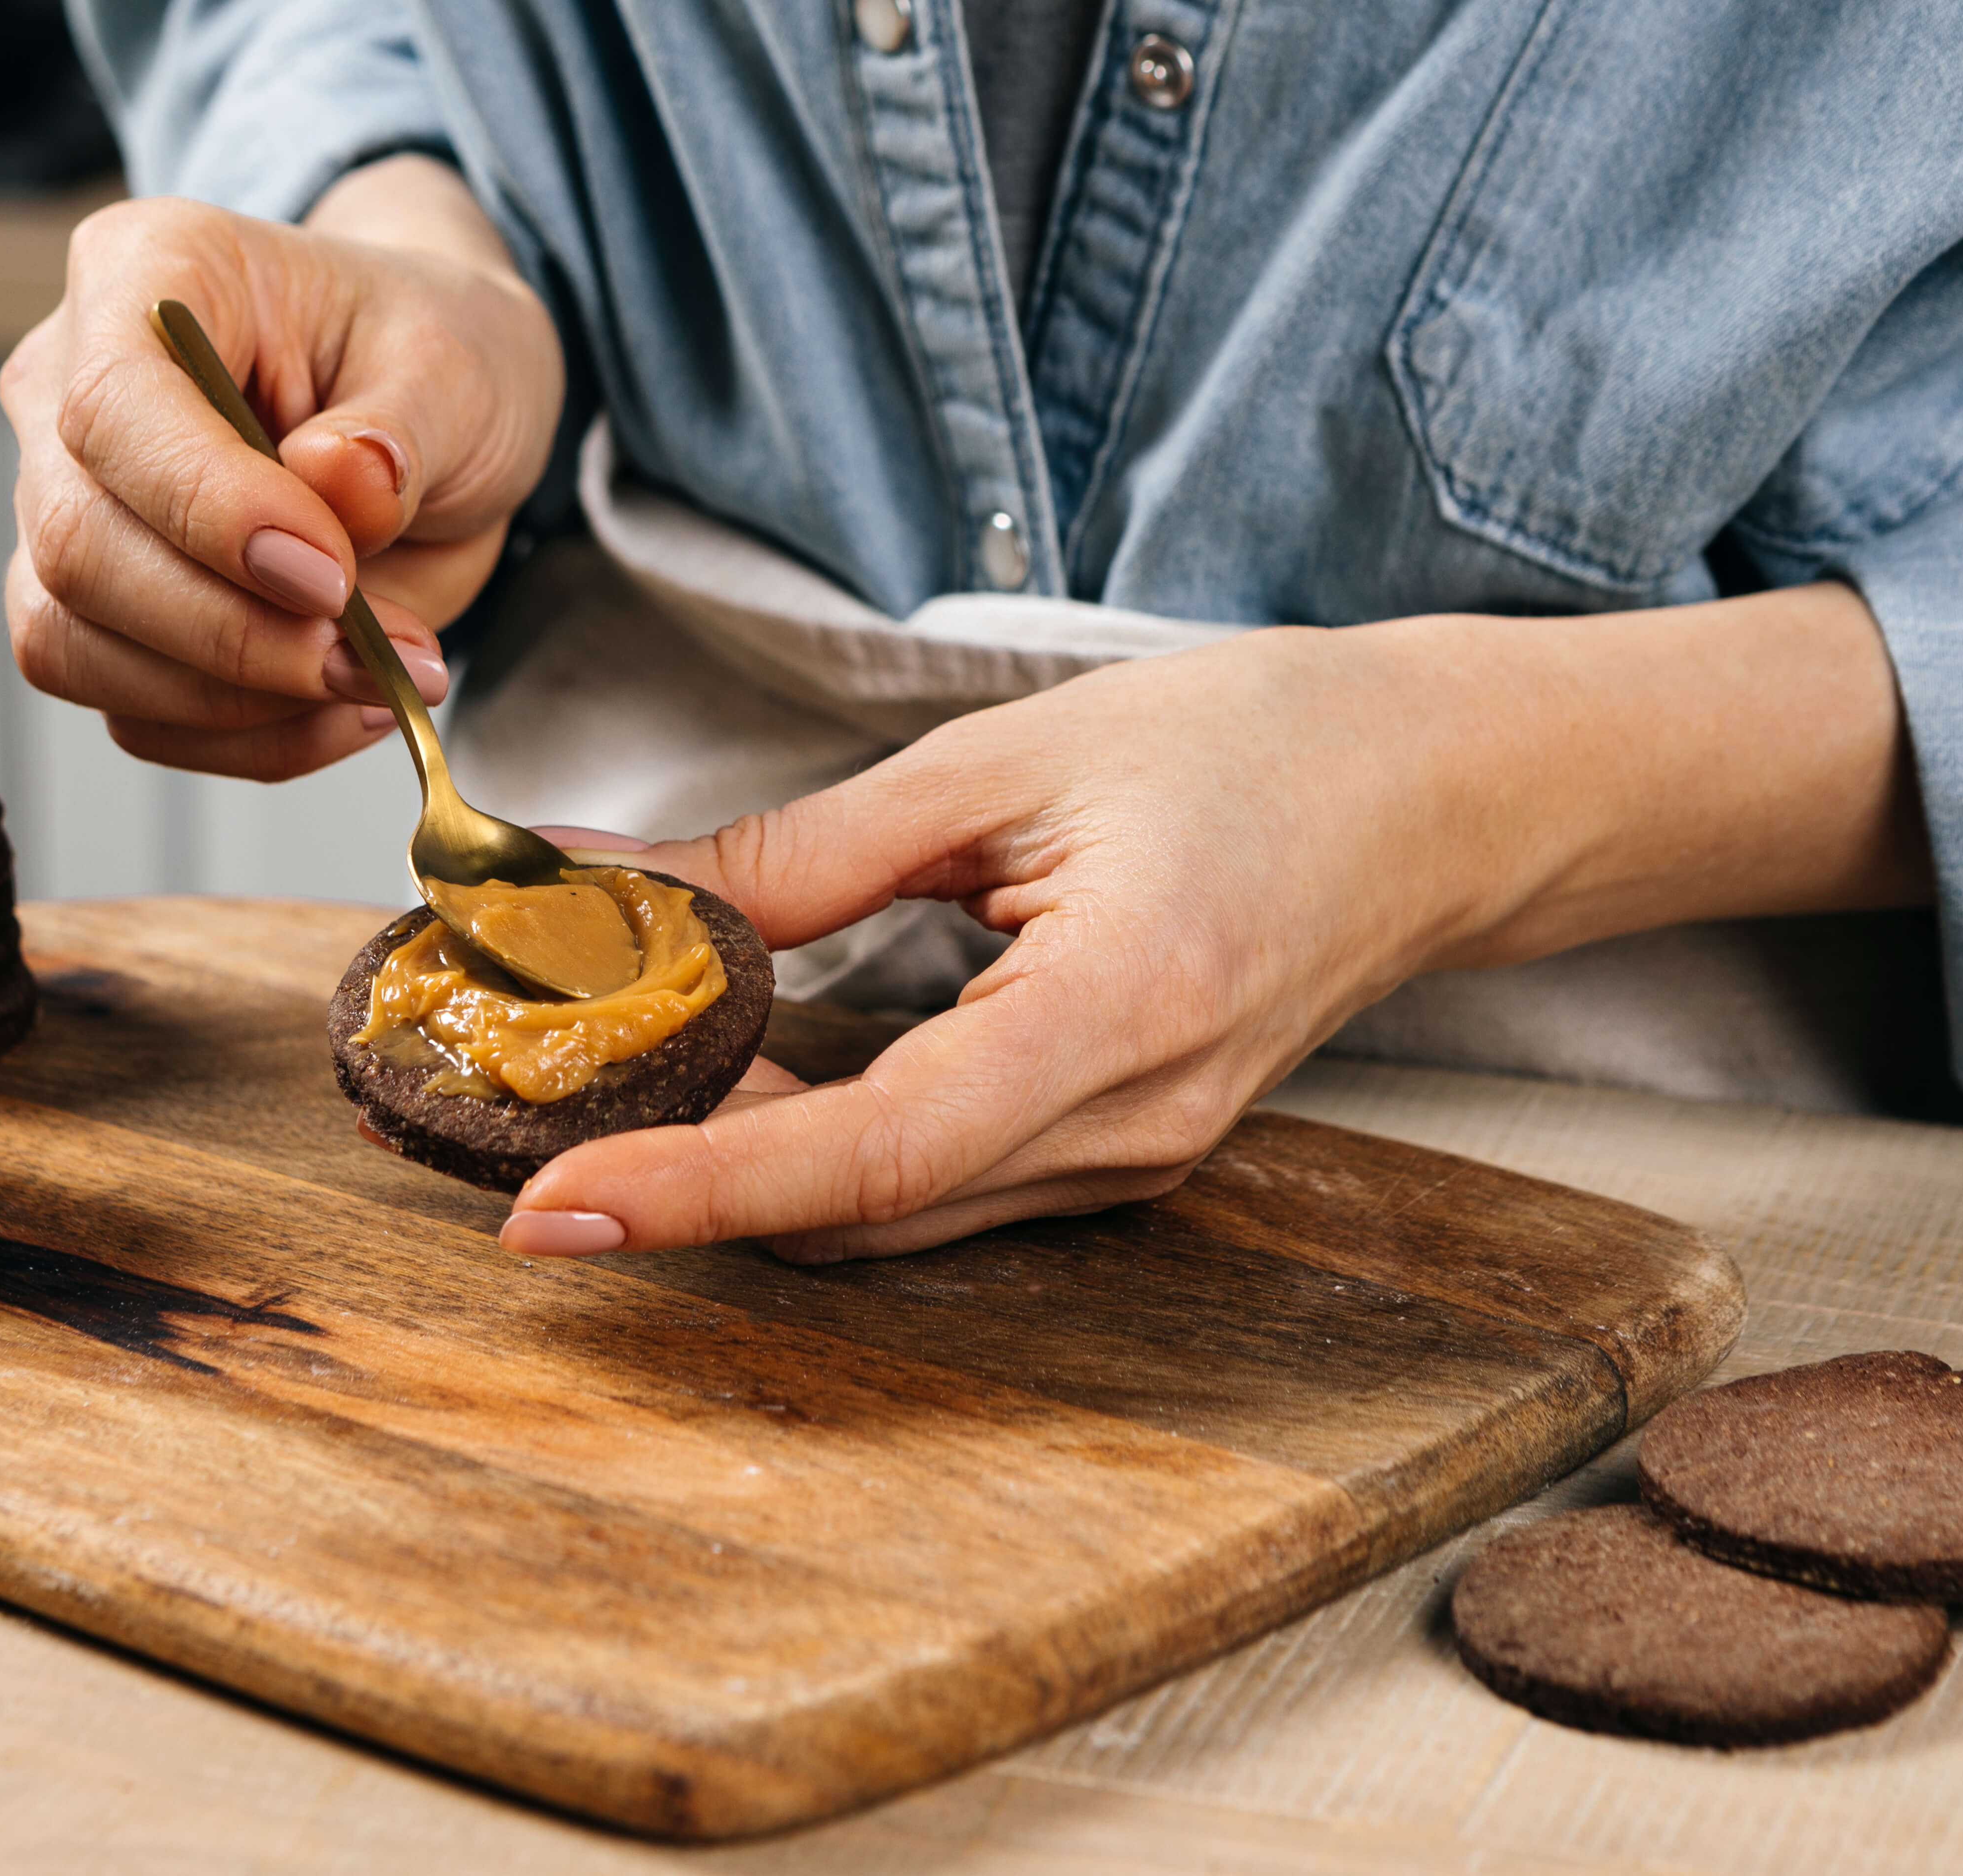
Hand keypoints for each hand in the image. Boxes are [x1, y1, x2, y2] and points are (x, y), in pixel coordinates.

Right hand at [0, 157, 563, 778]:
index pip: (112, 409)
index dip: (211, 511)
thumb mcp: (460, 363)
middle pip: (77, 547)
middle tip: (366, 653)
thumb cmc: (433, 355)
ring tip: (376, 678)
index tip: (330, 575)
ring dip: (236, 698)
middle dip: (227, 630)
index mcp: (148, 273)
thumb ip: (400, 427)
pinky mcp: (100, 616)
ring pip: (73, 646)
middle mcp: (70, 388)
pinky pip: (136, 714)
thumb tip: (337, 486)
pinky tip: (344, 705)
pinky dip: (249, 736)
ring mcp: (67, 507)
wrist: (435, 410)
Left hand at [497, 587, 1929, 1261]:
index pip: (870, 1154)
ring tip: (616, 1088)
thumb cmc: (1256, 745)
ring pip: (889, 1217)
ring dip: (744, 1171)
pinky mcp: (1120, 1150)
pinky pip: (939, 1187)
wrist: (1434, 795)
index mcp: (1119, 1012)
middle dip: (683, 1185)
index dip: (697, 1191)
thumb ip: (807, 848)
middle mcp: (1131, 1126)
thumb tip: (620, 889)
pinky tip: (746, 1078)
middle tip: (528, 1119)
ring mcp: (1135, 1158)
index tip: (547, 1208)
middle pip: (859, 1213)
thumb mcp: (1008, 762)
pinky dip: (821, 1152)